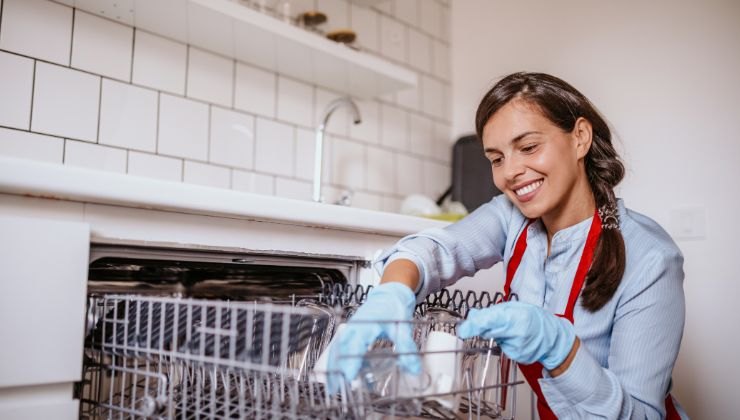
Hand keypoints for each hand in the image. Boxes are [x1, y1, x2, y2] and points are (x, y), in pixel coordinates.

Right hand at [327, 282, 420, 393]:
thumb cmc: (393, 308)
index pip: (356, 344)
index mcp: (366, 324)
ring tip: (334, 387)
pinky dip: (341, 363)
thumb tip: (413, 368)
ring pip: (338, 350)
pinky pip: (343, 349)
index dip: (351, 361)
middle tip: (335, 389)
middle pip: (341, 349)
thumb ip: (406, 347)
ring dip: (335, 367)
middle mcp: (354, 327)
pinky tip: (349, 376)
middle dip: (336, 369)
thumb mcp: (402, 327)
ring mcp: (351, 330)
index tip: (349, 376)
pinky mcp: (352, 334)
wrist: (389, 295)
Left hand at [457, 301, 575, 369]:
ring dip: (497, 334)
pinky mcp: (517, 357)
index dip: (475, 325)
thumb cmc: (534, 318)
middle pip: (489, 332)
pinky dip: (504, 342)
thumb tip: (473, 316)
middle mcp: (518, 335)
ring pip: (494, 340)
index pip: (491, 321)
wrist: (552, 336)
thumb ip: (492, 312)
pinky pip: (502, 348)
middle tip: (498, 320)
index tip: (463, 330)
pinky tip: (515, 338)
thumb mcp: (513, 307)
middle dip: (484, 327)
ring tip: (512, 329)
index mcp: (517, 317)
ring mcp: (518, 348)